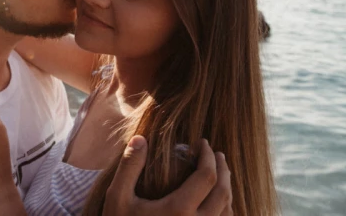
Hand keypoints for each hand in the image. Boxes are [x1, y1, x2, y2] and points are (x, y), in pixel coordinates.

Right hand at [103, 136, 232, 215]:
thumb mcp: (118, 197)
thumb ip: (130, 167)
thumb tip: (140, 138)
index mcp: (179, 210)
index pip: (206, 176)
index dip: (208, 156)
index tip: (202, 143)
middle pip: (223, 192)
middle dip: (223, 169)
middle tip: (216, 154)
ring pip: (227, 211)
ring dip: (226, 189)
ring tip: (219, 174)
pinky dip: (224, 209)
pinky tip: (215, 201)